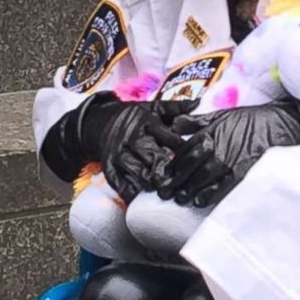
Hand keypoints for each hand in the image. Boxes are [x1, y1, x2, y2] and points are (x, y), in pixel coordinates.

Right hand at [74, 96, 194, 199]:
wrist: (100, 120)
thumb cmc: (134, 117)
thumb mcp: (153, 108)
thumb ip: (176, 107)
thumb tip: (198, 102)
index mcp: (146, 123)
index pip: (166, 135)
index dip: (180, 147)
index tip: (193, 156)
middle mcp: (132, 137)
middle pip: (150, 153)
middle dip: (164, 166)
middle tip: (178, 178)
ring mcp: (119, 152)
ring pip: (134, 168)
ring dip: (148, 179)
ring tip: (161, 189)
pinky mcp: (108, 164)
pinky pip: (116, 180)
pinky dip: (126, 189)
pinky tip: (138, 197)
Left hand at [154, 100, 299, 207]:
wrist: (282, 124)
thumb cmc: (253, 119)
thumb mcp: (223, 114)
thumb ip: (198, 121)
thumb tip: (175, 123)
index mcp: (208, 133)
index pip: (183, 153)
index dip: (172, 166)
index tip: (164, 175)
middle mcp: (214, 148)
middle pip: (188, 169)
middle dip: (175, 182)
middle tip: (165, 193)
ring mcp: (227, 163)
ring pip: (201, 180)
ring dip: (188, 191)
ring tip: (180, 199)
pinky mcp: (241, 173)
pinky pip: (220, 188)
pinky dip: (209, 195)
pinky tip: (200, 201)